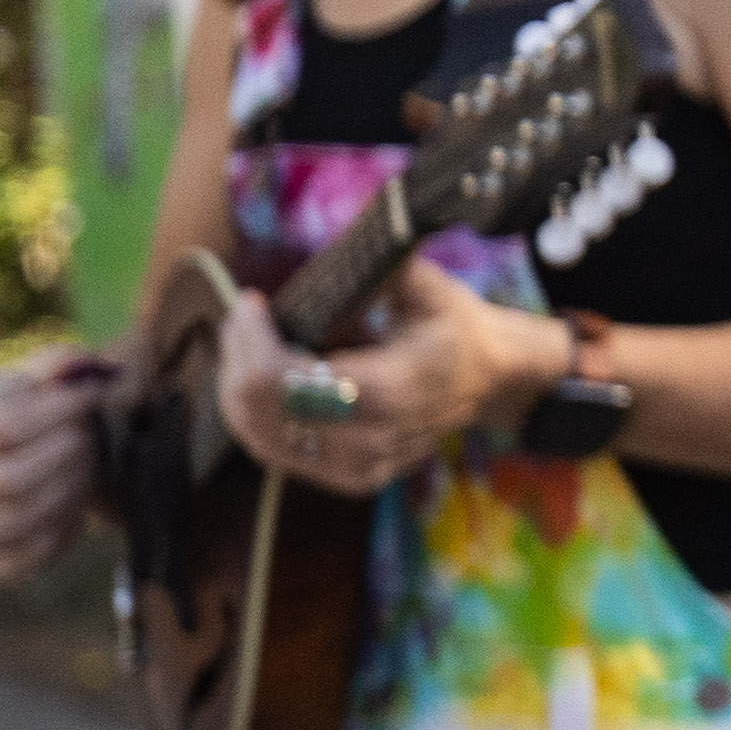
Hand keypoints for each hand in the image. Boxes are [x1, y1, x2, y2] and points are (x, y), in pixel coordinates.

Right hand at [0, 350, 118, 583]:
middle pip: (4, 480)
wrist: (75, 439)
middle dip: (63, 457)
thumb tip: (75, 365)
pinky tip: (75, 514)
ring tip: (85, 471)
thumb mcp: (64, 370)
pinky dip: (48, 546)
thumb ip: (67, 363)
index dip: (56, 412)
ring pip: (2, 526)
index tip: (95, 394)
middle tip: (90, 438)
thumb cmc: (64, 402)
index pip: (1, 428)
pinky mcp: (7, 550)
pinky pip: (10, 568)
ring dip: (60, 498)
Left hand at [213, 266, 560, 498]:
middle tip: (243, 319)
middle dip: (237, 357)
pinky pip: (275, 452)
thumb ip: (379, 270)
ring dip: (238, 387)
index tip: (252, 303)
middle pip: (259, 410)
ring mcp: (359, 465)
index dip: (253, 341)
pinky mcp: (351, 477)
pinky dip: (256, 415)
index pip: (284, 380)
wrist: (493, 380)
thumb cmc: (458, 328)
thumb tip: (334, 251)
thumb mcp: (430, 287)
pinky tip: (263, 381)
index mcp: (389, 389)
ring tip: (246, 345)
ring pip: (257, 436)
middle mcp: (371, 438)